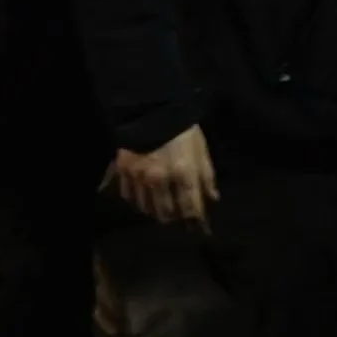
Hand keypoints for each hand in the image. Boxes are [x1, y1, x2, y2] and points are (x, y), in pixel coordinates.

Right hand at [102, 125, 218, 228]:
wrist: (151, 106)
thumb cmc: (183, 128)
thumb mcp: (201, 149)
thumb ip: (206, 176)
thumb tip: (213, 198)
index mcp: (183, 173)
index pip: (190, 208)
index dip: (197, 222)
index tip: (202, 230)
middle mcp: (160, 180)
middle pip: (166, 214)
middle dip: (176, 219)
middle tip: (181, 217)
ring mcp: (138, 177)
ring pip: (146, 208)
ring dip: (156, 211)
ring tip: (164, 207)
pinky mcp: (123, 171)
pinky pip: (129, 196)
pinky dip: (138, 200)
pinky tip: (144, 196)